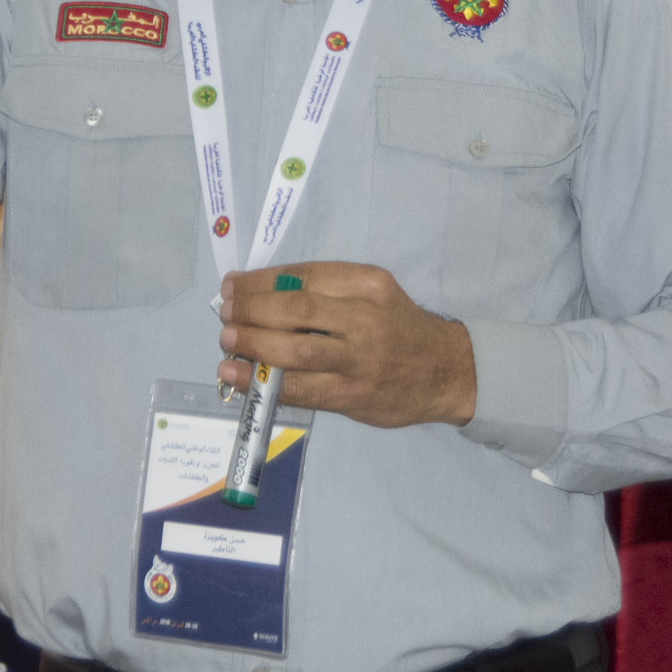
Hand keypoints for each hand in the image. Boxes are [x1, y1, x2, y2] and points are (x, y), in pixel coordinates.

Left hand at [216, 261, 476, 428]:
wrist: (446, 370)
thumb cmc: (397, 326)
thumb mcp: (372, 292)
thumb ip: (326, 290)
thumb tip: (259, 293)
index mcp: (367, 284)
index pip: (303, 276)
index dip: (260, 281)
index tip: (233, 285)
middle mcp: (364, 318)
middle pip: (296, 309)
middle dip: (251, 309)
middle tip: (225, 313)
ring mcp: (359, 360)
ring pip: (296, 349)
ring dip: (252, 344)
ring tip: (227, 341)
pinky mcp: (352, 395)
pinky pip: (301, 389)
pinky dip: (263, 381)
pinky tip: (236, 375)